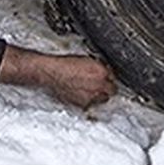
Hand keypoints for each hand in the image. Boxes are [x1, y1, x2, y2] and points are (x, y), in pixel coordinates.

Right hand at [0, 46, 116, 107]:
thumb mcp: (85, 60)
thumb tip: (103, 71)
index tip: (105, 78)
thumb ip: (98, 67)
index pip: (113, 76)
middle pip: (112, 90)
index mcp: (101, 71)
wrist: (50, 72)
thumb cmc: (64, 64)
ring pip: (103, 99)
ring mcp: (92, 95)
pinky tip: (81, 94)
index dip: (108, 77)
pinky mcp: (83, 104)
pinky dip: (88, 101)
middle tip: (100, 85)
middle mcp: (99, 84)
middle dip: (107, 87)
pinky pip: (91, 104)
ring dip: (99, 95)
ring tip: (89, 90)